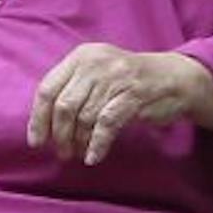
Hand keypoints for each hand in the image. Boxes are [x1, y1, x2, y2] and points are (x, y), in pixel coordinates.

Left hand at [28, 43, 212, 165]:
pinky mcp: (134, 95)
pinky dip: (97, 144)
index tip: (36, 141)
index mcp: (81, 56)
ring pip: (84, 116)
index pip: (47, 88)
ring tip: (79, 154)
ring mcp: (116, 78)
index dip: (38, 118)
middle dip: (59, 134)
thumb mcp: (97, 73)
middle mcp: (95, 63)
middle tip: (61, 152)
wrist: (175, 77)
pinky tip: (94, 156)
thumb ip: (71, 89)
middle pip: (64, 105)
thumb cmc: (128, 81)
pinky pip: (107, 124)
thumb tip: (41, 124)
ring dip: (78, 141)